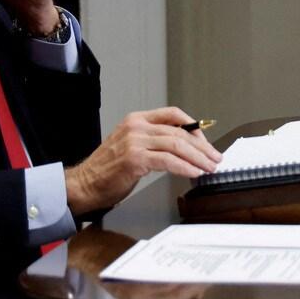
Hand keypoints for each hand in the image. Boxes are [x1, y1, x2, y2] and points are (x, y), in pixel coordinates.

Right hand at [64, 107, 222, 214]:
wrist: (85, 184)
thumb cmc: (108, 169)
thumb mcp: (133, 145)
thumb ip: (155, 140)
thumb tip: (185, 146)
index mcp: (137, 119)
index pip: (173, 114)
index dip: (194, 127)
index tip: (206, 142)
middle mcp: (137, 126)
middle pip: (179, 132)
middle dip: (202, 146)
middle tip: (214, 157)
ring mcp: (135, 141)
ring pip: (177, 145)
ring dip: (197, 158)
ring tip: (208, 167)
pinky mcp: (135, 159)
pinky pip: (168, 161)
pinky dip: (185, 167)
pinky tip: (193, 173)